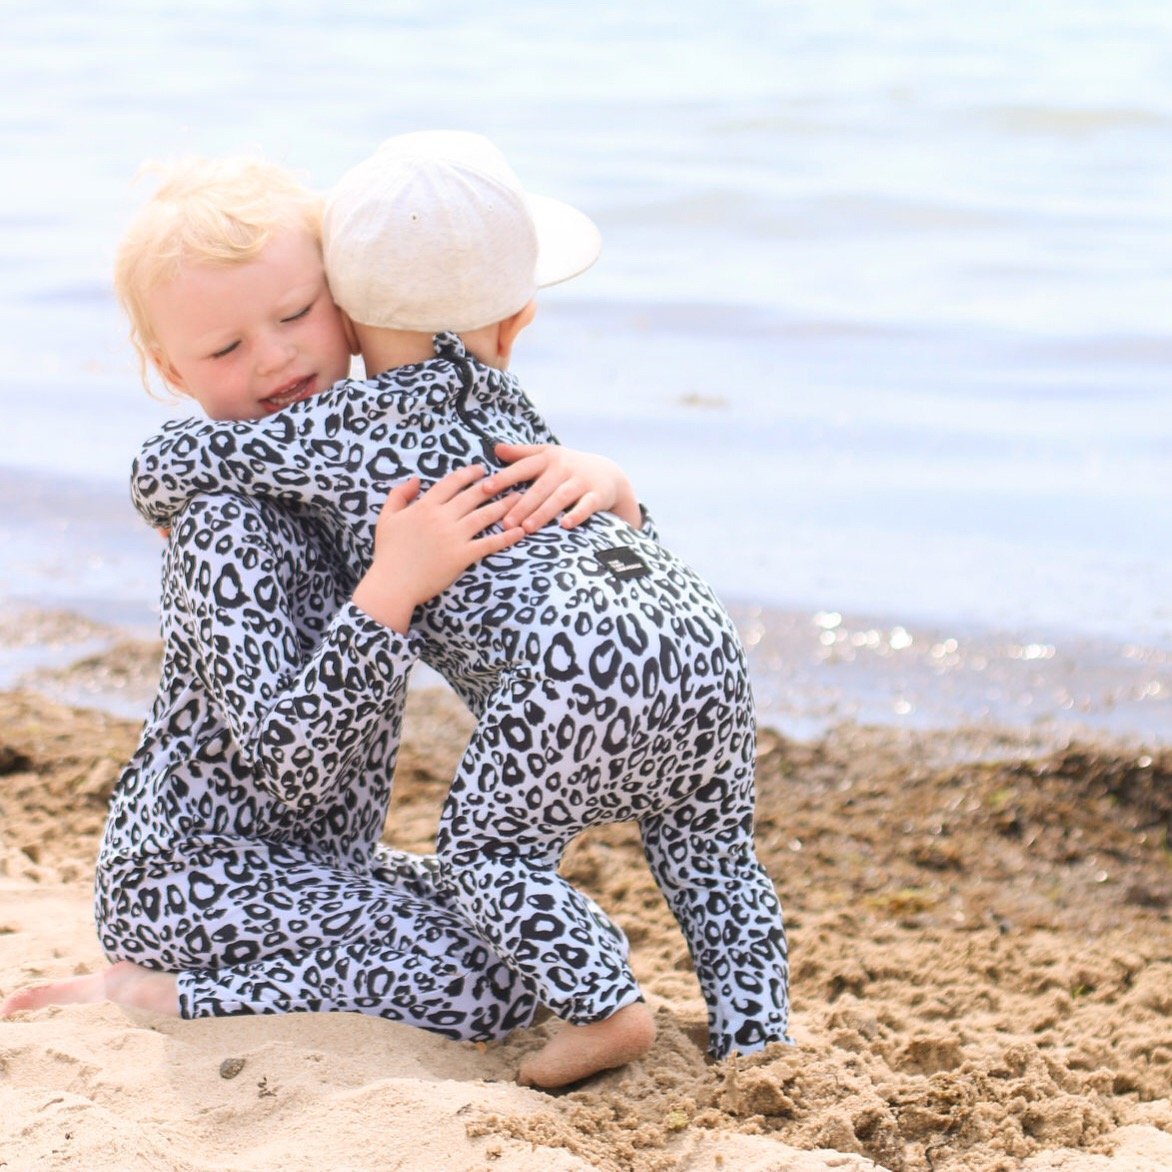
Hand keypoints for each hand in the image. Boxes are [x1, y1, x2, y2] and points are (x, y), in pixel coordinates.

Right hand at [352, 464, 523, 631]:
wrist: (392, 585)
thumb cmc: (388, 553)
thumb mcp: (386, 518)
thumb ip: (398, 495)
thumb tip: (414, 480)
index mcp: (425, 507)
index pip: (451, 483)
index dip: (468, 474)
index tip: (480, 469)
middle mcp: (442, 518)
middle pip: (473, 495)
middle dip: (493, 485)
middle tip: (508, 479)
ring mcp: (454, 537)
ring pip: (484, 515)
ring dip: (504, 505)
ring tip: (520, 498)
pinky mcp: (462, 556)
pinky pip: (489, 544)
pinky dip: (506, 537)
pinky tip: (520, 531)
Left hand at [484, 443, 640, 530]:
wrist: (608, 473)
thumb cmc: (568, 467)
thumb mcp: (548, 455)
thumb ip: (522, 454)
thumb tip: (495, 449)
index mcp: (548, 458)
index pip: (523, 468)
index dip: (504, 478)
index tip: (485, 489)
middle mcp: (564, 467)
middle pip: (539, 488)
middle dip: (522, 505)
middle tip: (505, 523)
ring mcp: (581, 481)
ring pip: (560, 498)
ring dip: (543, 512)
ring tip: (527, 528)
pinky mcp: (598, 495)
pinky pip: (586, 506)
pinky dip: (576, 514)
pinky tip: (565, 525)